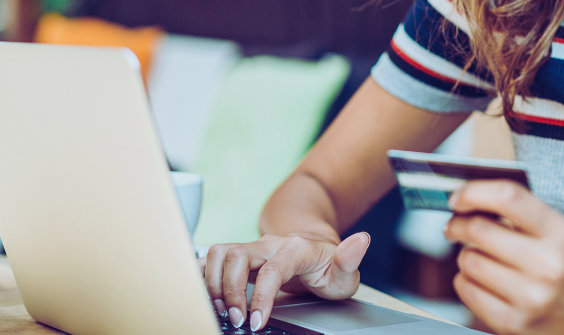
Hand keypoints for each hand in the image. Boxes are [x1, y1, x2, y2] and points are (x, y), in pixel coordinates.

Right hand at [200, 232, 370, 330]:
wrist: (314, 250)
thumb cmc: (327, 266)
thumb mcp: (344, 270)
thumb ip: (350, 259)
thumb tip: (361, 240)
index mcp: (295, 249)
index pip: (272, 270)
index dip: (261, 297)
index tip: (257, 322)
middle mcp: (269, 244)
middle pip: (237, 256)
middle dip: (230, 290)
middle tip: (236, 318)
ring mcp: (251, 247)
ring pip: (220, 252)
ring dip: (213, 282)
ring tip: (221, 309)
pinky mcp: (238, 255)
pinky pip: (211, 257)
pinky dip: (202, 274)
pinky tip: (203, 293)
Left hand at [443, 180, 563, 334]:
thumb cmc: (559, 266)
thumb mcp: (553, 233)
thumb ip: (516, 210)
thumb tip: (465, 197)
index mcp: (559, 233)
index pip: (509, 198)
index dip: (474, 192)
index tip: (457, 197)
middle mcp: (547, 265)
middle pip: (479, 229)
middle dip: (458, 224)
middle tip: (454, 226)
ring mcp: (531, 297)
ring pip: (469, 260)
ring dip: (465, 255)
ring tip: (479, 258)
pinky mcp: (513, 323)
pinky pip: (466, 289)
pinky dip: (465, 280)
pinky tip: (480, 280)